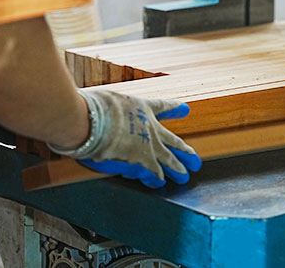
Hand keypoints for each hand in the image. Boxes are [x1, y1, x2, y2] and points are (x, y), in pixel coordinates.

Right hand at [49, 89, 201, 187]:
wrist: (89, 121)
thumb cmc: (90, 108)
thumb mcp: (103, 101)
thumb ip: (105, 109)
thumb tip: (90, 110)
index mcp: (141, 107)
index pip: (162, 106)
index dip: (174, 108)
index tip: (184, 109)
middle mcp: (149, 126)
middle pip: (172, 141)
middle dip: (184, 151)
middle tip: (195, 159)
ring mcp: (147, 145)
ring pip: (169, 160)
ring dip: (177, 169)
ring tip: (185, 176)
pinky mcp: (140, 162)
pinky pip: (153, 173)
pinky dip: (156, 179)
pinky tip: (160, 184)